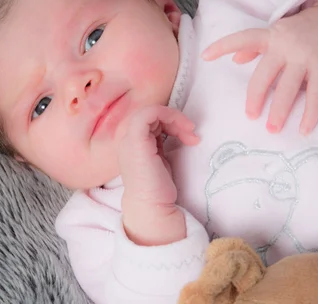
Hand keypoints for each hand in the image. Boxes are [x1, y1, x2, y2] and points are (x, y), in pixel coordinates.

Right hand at [118, 105, 198, 244]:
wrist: (152, 207)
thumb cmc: (158, 188)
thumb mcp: (160, 158)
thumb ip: (159, 141)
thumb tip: (173, 127)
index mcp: (131, 142)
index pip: (149, 120)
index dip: (170, 122)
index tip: (189, 136)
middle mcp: (126, 138)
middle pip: (151, 114)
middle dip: (174, 120)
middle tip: (192, 134)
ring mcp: (128, 138)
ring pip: (151, 111)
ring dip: (175, 118)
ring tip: (190, 134)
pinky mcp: (136, 140)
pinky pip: (150, 113)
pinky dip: (170, 116)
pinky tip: (184, 130)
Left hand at [201, 0, 317, 134]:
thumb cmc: (302, 30)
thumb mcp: (277, 32)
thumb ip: (256, 46)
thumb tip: (236, 60)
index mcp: (271, 36)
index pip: (244, 38)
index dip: (223, 46)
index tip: (205, 56)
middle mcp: (286, 46)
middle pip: (264, 75)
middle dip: (255, 97)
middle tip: (250, 116)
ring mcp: (305, 58)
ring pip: (288, 88)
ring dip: (280, 111)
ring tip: (272, 129)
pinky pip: (315, 95)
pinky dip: (310, 114)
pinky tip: (304, 129)